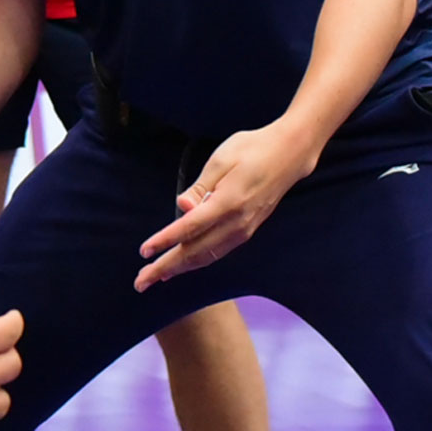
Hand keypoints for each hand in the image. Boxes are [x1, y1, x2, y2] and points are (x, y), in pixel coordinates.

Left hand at [135, 123, 318, 292]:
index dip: (165, 241)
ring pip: (207, 256)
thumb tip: (181, 207)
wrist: (289, 154)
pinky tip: (185, 263)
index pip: (189, 228)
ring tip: (158, 276)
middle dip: (166, 268)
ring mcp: (244, 229)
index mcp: (227, 202)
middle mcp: (236, 222)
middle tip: (142, 281)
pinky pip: (218, 251)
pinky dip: (198, 261)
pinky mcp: (248, 230)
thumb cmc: (252, 149)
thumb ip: (200, 188)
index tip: (145, 251)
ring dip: (181, 268)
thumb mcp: (221, 160)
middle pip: (195, 252)